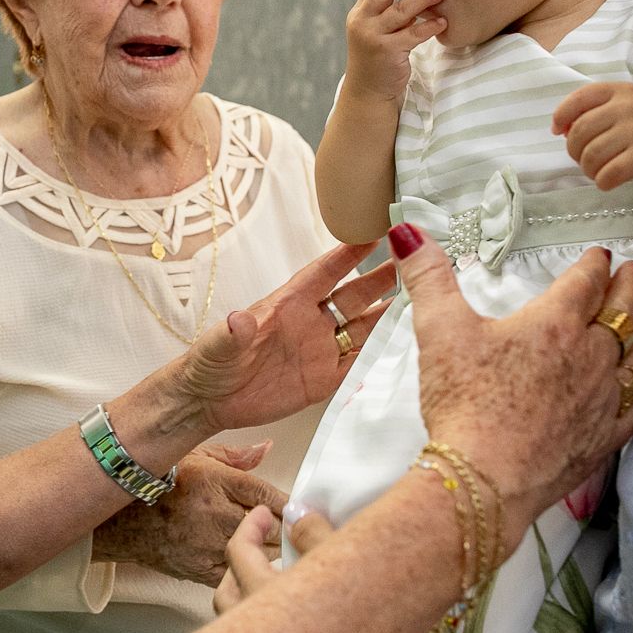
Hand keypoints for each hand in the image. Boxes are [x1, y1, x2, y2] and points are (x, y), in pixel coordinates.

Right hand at [96, 442, 284, 586]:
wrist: (119, 521)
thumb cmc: (156, 484)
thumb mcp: (195, 455)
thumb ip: (236, 456)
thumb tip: (267, 449)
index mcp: (214, 482)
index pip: (266, 494)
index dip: (290, 504)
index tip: (302, 508)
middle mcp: (213, 515)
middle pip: (270, 529)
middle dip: (288, 531)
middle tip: (304, 532)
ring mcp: (207, 547)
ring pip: (258, 557)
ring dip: (277, 555)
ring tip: (290, 554)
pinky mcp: (200, 571)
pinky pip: (239, 577)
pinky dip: (254, 574)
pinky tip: (263, 572)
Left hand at [177, 241, 396, 432]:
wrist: (209, 403)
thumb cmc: (209, 365)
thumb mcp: (216, 348)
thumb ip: (231, 334)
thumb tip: (237, 319)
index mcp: (287, 305)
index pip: (323, 273)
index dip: (347, 253)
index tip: (374, 230)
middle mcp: (310, 323)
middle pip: (354, 295)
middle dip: (383, 278)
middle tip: (414, 259)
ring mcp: (320, 351)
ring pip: (364, 327)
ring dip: (390, 314)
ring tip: (423, 298)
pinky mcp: (324, 380)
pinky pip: (360, 363)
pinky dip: (382, 354)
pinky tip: (406, 344)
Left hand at [218, 511, 493, 632]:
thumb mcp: (359, 584)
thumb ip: (322, 542)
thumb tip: (298, 513)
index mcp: (269, 609)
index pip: (238, 556)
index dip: (249, 527)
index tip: (266, 513)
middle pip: (226, 592)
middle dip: (243, 559)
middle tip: (267, 536)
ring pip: (237, 622)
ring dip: (250, 592)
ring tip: (279, 573)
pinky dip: (269, 624)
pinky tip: (299, 617)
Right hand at [344, 0, 446, 102]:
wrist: (368, 90)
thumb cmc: (377, 57)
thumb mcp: (376, 31)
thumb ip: (387, 12)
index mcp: (359, 14)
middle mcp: (362, 23)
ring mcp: (373, 37)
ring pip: (400, 11)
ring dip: (422, 0)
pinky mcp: (387, 52)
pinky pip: (413, 34)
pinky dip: (429, 26)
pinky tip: (443, 21)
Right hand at [399, 229, 632, 541]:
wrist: (485, 476)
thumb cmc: (464, 400)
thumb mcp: (439, 330)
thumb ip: (428, 276)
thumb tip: (407, 231)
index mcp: (553, 324)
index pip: (584, 284)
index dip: (595, 265)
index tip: (603, 255)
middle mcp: (588, 356)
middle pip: (620, 315)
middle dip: (629, 290)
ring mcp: (601, 399)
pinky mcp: (603, 438)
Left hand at [552, 81, 632, 190]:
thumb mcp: (626, 111)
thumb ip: (594, 113)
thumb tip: (560, 129)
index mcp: (620, 91)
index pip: (578, 99)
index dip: (561, 116)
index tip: (558, 131)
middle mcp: (629, 106)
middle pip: (579, 132)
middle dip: (575, 151)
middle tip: (586, 160)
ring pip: (590, 156)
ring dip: (589, 170)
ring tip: (599, 171)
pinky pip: (607, 174)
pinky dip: (602, 182)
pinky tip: (609, 180)